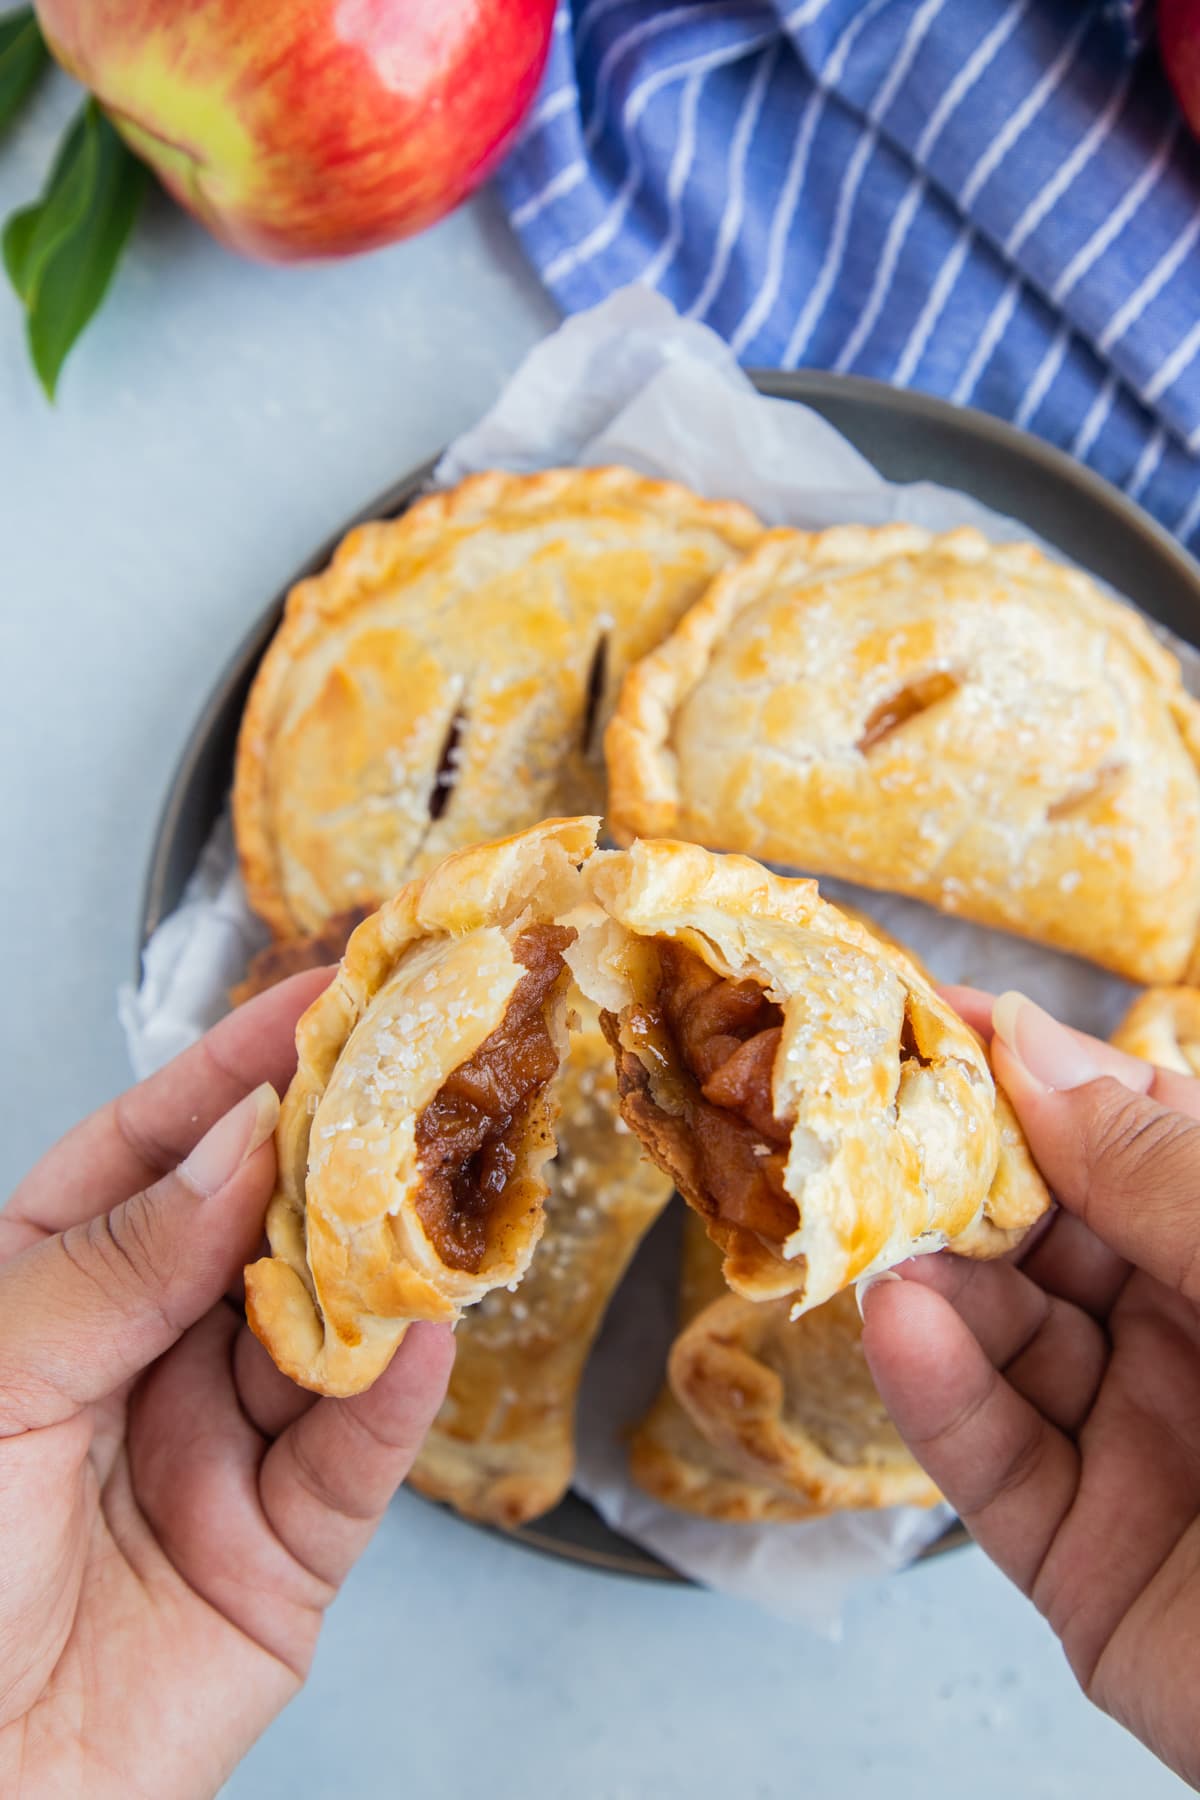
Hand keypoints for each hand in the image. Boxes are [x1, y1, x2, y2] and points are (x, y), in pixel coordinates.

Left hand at [0, 973, 452, 1799]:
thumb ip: (119, 1264)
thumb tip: (243, 1144)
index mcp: (49, 1293)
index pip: (153, 1156)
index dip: (233, 1073)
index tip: (318, 999)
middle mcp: (143, 1356)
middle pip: (257, 1230)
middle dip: (333, 1153)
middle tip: (418, 1072)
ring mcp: (219, 1449)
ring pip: (320, 1331)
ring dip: (379, 1264)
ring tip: (440, 1185)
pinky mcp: (284, 1553)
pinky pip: (353, 1460)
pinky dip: (395, 1395)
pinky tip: (426, 1328)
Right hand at [862, 988, 1199, 1788]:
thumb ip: (1160, 1164)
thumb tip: (1026, 1041)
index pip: (1125, 1140)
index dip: (1034, 1078)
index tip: (931, 1019)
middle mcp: (1195, 1342)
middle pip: (1045, 1238)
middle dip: (956, 1181)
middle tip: (862, 1129)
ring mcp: (1139, 1452)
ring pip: (1003, 1342)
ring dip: (931, 1285)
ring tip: (871, 1238)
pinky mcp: (1088, 1565)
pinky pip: (996, 1465)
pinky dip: (938, 1394)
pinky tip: (902, 1328)